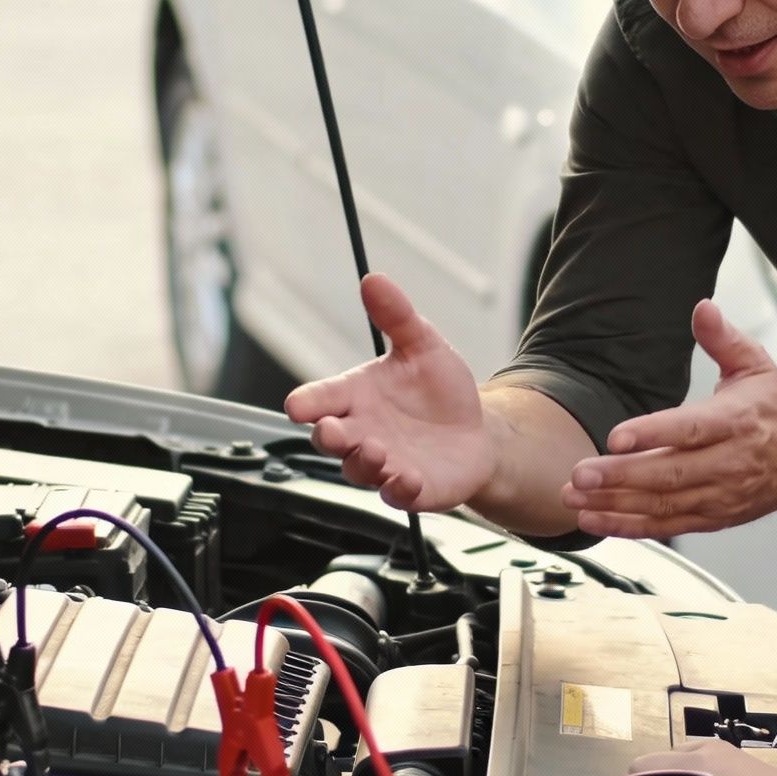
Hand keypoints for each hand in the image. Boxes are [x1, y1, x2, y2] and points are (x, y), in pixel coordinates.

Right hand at [285, 274, 494, 511]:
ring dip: (363, 462)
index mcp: (356, 397)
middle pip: (328, 440)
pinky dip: (398, 489)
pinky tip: (407, 479)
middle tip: (332, 430)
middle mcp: (362, 432)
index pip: (318, 399)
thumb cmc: (439, 392)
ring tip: (377, 451)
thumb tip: (374, 279)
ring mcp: (383, 464)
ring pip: (357, 470)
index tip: (299, 406)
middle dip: (327, 436)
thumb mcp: (422, 346)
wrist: (477, 432)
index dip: (305, 403)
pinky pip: (396, 496)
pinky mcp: (410, 489)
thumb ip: (397, 317)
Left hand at [561, 300, 776, 537]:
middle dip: (620, 477)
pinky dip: (630, 526)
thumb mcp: (756, 365)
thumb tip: (702, 308)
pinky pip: (668, 525)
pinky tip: (595, 519)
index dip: (652, 434)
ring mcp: (721, 495)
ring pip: (664, 505)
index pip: (691, 429)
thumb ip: (723, 338)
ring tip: (575, 497)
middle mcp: (730, 462)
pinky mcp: (715, 517)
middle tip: (580, 473)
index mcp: (737, 421)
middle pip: (670, 473)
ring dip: (615, 504)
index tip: (616, 437)